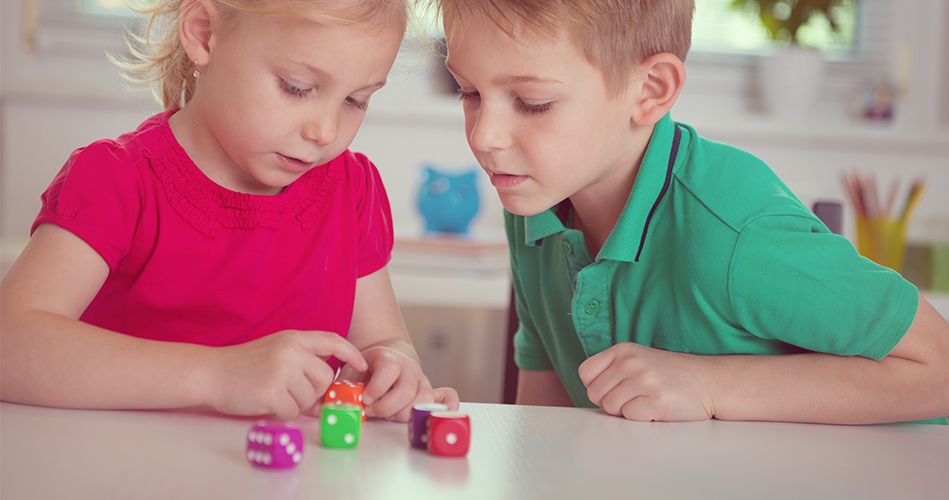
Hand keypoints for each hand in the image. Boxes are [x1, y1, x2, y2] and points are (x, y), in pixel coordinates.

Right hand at [203, 330, 366, 419]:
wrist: (210, 372)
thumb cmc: (244, 365)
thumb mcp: (276, 351)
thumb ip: (303, 362)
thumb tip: (329, 391)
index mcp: (294, 338)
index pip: (333, 341)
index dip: (351, 354)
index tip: (362, 365)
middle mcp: (291, 351)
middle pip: (325, 379)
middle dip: (312, 391)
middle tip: (289, 391)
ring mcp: (282, 370)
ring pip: (309, 398)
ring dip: (294, 403)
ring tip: (272, 393)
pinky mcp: (272, 392)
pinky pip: (292, 411)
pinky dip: (281, 413)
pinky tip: (265, 402)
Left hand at [339, 344, 446, 421]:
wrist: (386, 357)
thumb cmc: (366, 369)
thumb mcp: (351, 370)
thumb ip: (342, 385)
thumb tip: (332, 403)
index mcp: (388, 357)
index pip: (389, 369)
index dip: (377, 387)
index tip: (365, 399)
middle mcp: (409, 368)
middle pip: (406, 390)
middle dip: (386, 407)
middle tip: (372, 411)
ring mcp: (422, 380)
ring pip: (422, 400)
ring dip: (403, 413)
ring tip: (388, 413)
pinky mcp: (431, 392)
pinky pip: (448, 398)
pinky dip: (445, 408)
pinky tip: (427, 415)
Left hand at [578, 342, 714, 421]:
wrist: (711, 381)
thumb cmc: (672, 374)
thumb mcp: (639, 359)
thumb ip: (613, 370)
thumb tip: (590, 392)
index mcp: (623, 350)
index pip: (585, 373)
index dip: (595, 386)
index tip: (612, 389)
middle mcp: (632, 363)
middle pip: (595, 394)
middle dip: (610, 402)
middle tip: (633, 399)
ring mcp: (645, 381)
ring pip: (610, 407)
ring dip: (626, 411)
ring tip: (646, 402)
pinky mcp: (657, 401)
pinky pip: (629, 417)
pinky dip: (640, 418)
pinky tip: (656, 408)